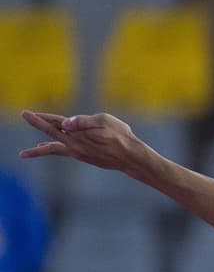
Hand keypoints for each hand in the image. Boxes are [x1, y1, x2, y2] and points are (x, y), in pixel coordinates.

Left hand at [19, 111, 150, 175]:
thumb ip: (84, 121)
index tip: (27, 114)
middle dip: (37, 125)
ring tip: (24, 153)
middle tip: (24, 117)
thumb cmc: (121, 136)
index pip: (56, 123)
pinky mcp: (83, 157)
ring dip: (39, 149)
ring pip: (54, 148)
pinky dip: (52, 149)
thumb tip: (65, 123)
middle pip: (51, 134)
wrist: (131, 157)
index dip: (42, 118)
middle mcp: (75, 145)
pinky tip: (47, 147)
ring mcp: (78, 152)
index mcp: (78, 133)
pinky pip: (62, 152)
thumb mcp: (104, 121)